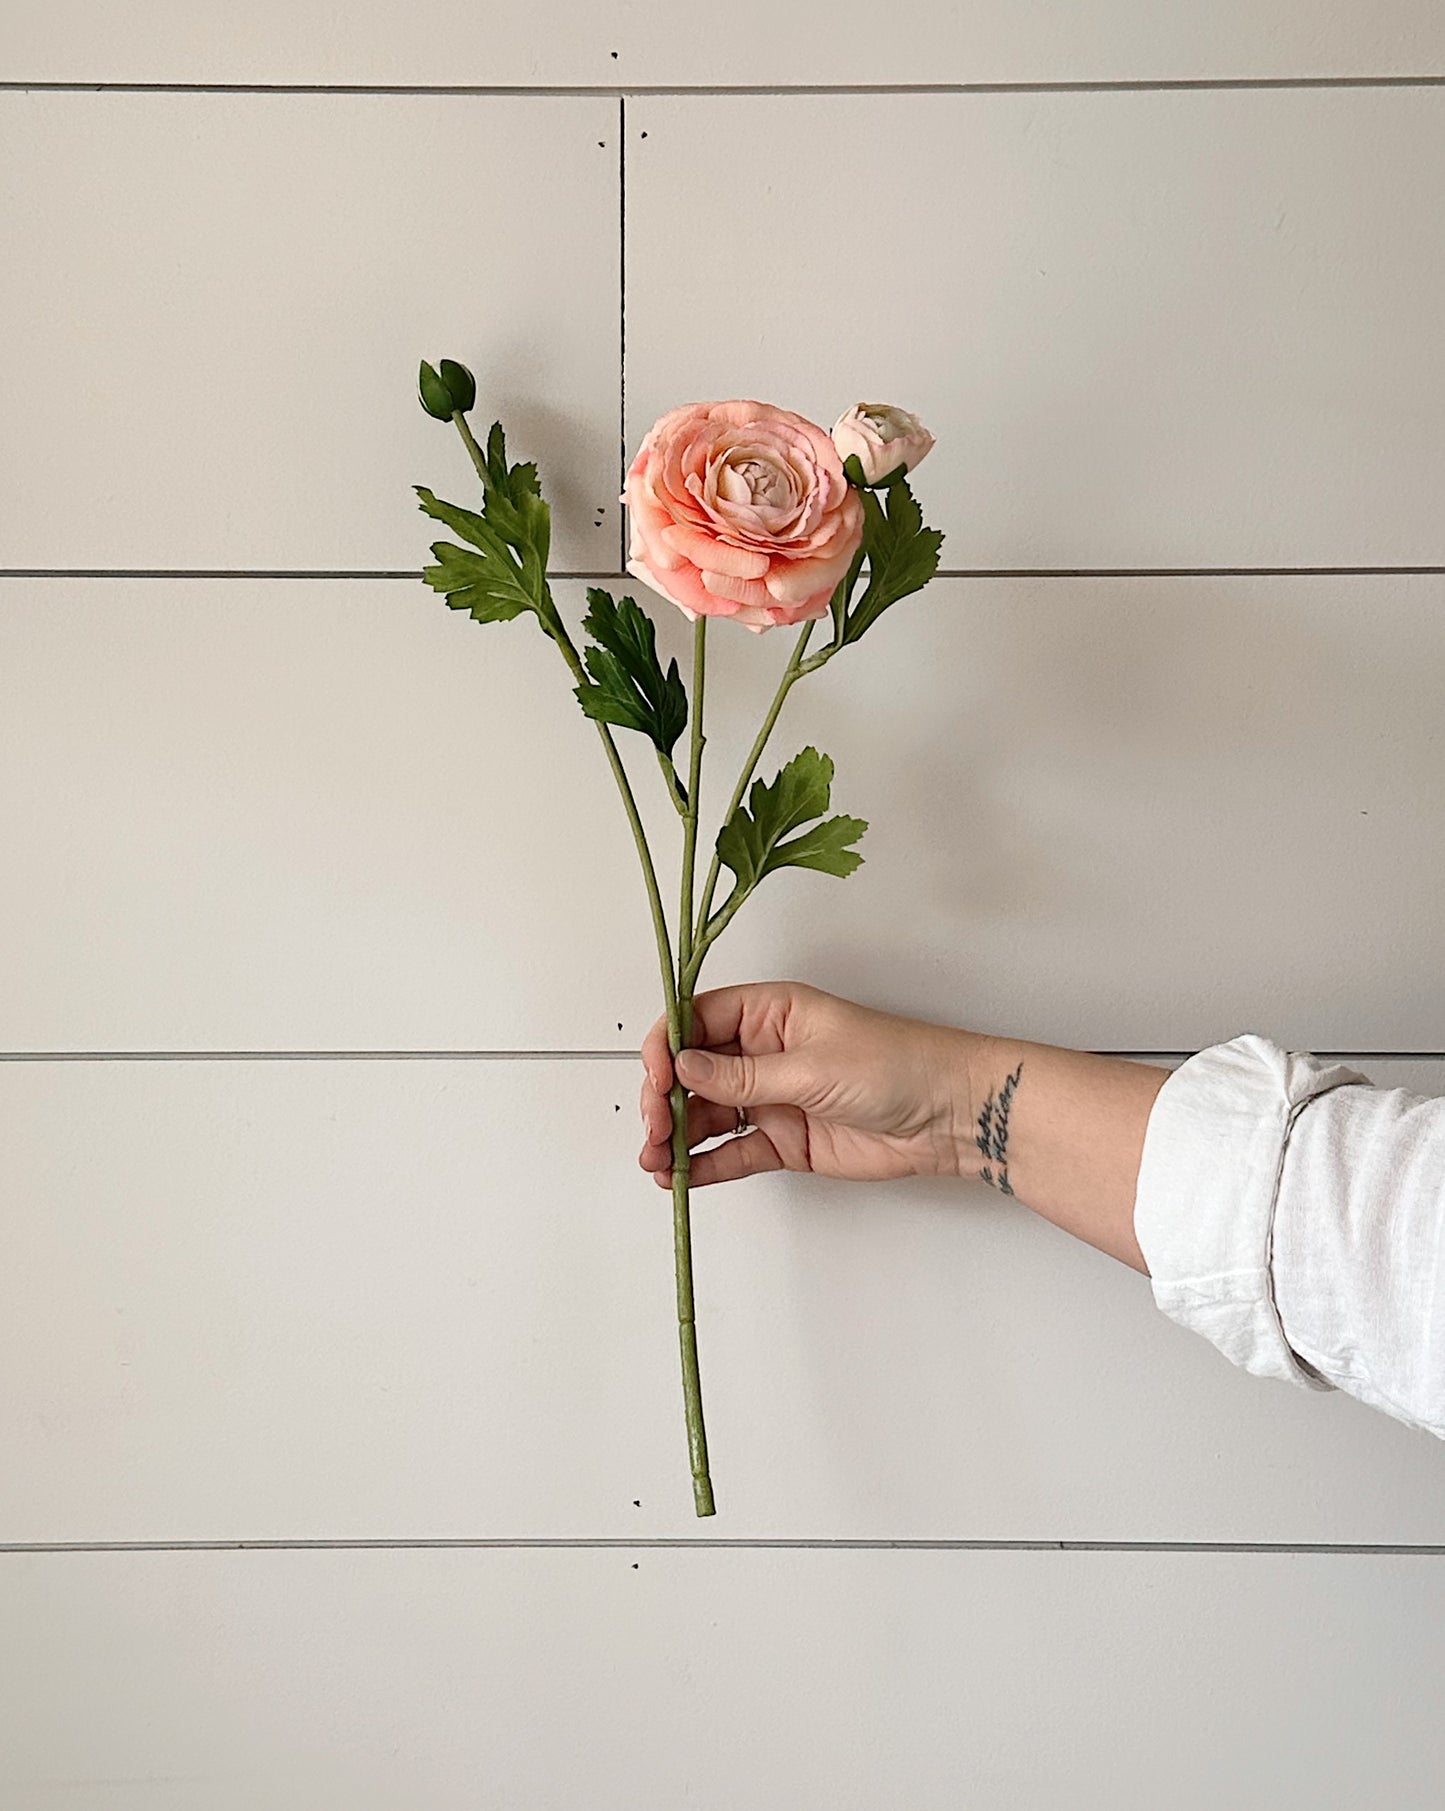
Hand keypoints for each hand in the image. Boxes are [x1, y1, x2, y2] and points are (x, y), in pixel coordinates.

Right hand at [638, 979, 977, 1187]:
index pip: (698, 1020)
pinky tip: (680, 1176)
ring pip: (707, 1114)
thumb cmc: (898, 1066)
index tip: (655, 1075)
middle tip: (655, 1128)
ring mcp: (772, 1097)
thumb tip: (684, 1067)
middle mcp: (764, 1052)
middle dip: (665, 1098)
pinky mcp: (785, 1140)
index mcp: (771, 1013)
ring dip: (676, 1136)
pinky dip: (704, 1164)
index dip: (668, 1045)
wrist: (950, 1117)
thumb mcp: (812, 1065)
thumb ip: (744, 1074)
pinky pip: (732, 1151)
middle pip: (693, 1071)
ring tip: (657, 1160)